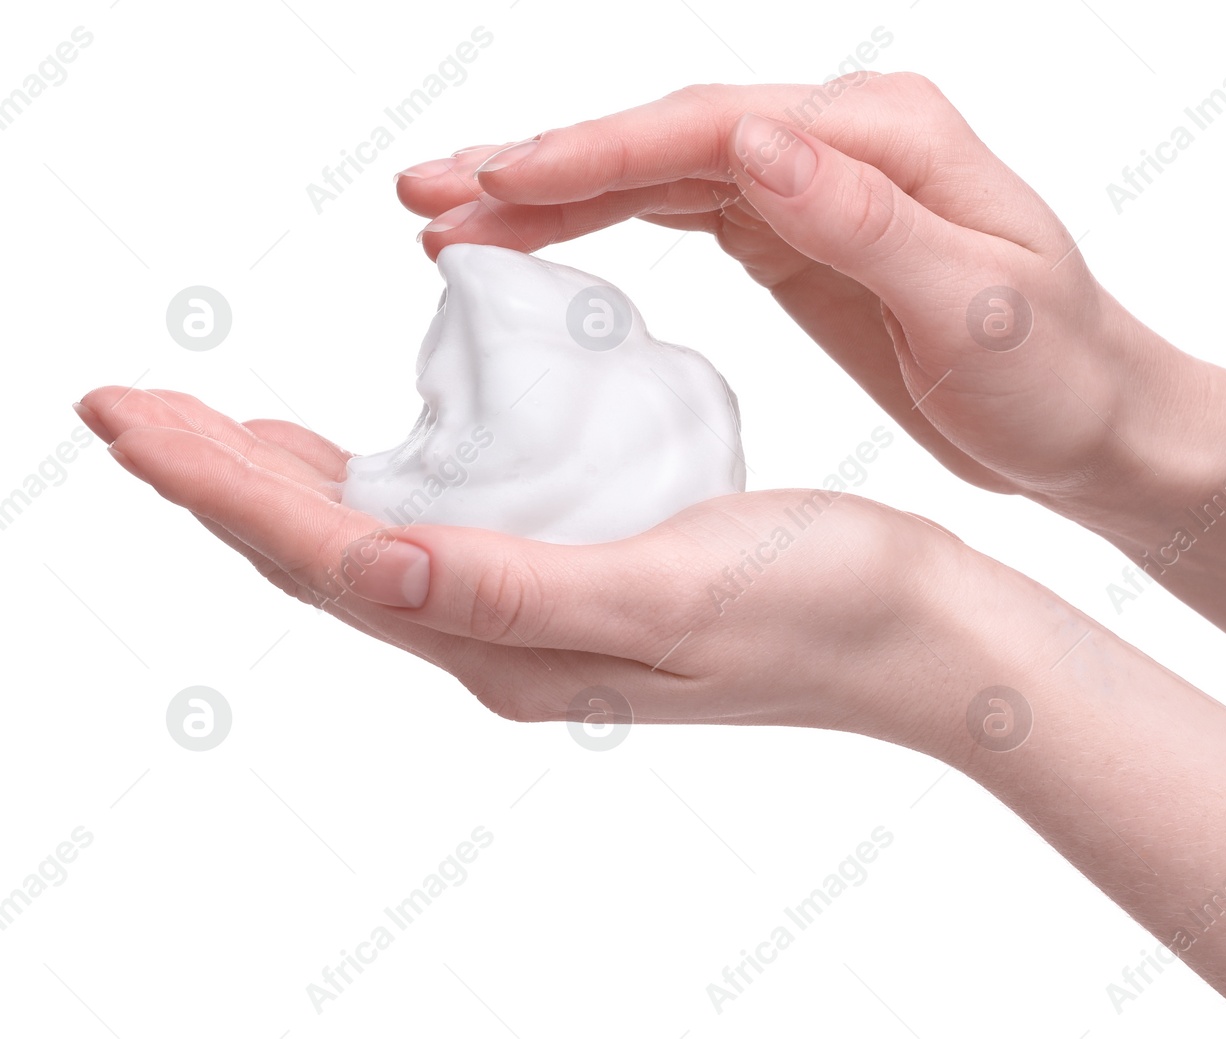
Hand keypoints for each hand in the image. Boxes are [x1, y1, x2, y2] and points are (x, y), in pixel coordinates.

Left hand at [74, 385, 1031, 757]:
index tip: (126, 415)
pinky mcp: (581, 583)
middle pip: (323, 553)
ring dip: (280, 488)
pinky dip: (375, 491)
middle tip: (129, 409)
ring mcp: (540, 620)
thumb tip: (365, 565)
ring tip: (211, 431)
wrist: (919, 634)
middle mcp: (504, 642)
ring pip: (372, 547)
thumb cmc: (819, 605)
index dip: (214, 484)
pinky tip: (367, 460)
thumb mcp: (664, 586)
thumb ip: (510, 586)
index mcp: (510, 643)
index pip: (322, 556)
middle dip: (216, 481)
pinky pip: (442, 538)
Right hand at [394, 74, 1190, 509]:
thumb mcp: (979, 308)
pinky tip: (534, 240)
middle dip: (544, 163)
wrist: (1098, 422)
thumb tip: (760, 140)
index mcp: (887, 139)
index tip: (498, 183)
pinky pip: (677, 212)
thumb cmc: (1059, 376)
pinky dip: (601, 225)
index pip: (716, 128)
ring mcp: (815, 182)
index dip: (598, 154)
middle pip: (666, 136)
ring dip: (553, 194)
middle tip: (426, 189)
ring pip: (657, 171)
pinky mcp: (798, 233)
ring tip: (446, 216)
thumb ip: (868, 223)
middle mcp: (843, 141)